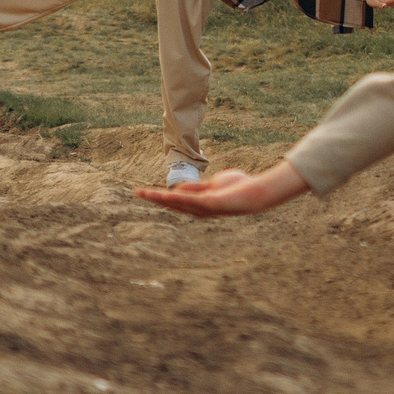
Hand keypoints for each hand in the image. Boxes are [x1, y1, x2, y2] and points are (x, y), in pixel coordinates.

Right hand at [134, 161, 309, 218]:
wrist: (256, 193)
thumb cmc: (238, 188)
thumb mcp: (214, 184)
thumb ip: (198, 186)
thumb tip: (179, 188)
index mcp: (199, 205)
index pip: (176, 201)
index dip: (160, 197)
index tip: (146, 192)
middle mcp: (199, 210)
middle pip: (172, 204)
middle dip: (155, 198)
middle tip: (138, 193)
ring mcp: (204, 208)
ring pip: (177, 203)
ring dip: (160, 198)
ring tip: (144, 194)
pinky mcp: (209, 203)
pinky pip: (189, 200)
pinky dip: (175, 197)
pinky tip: (164, 195)